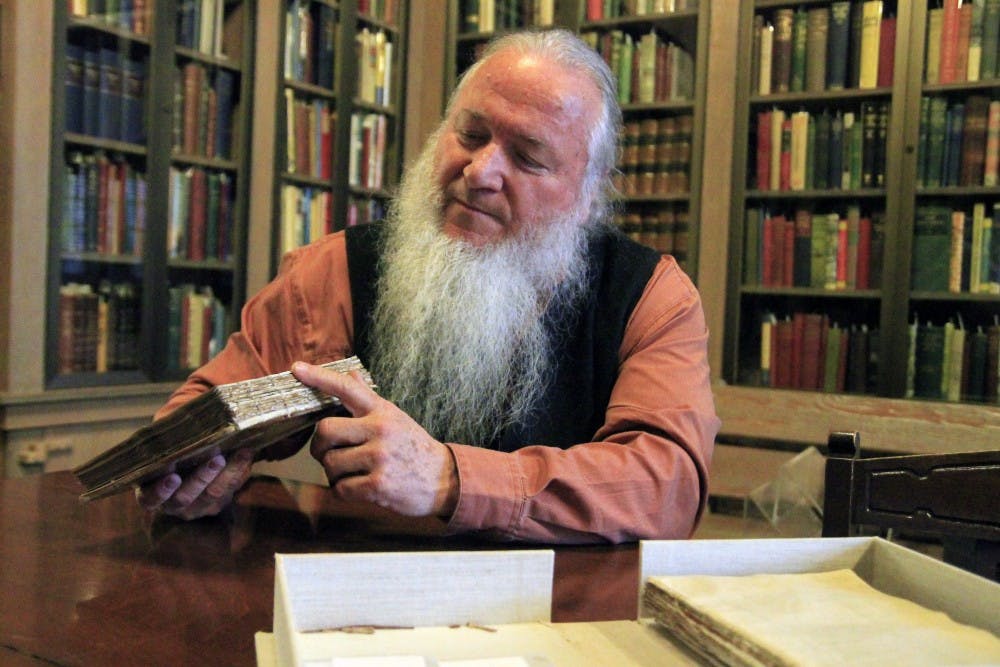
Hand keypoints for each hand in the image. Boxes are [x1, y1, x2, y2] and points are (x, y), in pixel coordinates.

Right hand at [136, 448, 254, 519]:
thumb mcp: (163, 445)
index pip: (150, 499)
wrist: (192, 457)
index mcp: (150, 493)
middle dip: (201, 478)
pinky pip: (230, 489)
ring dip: (226, 473)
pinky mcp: (217, 503)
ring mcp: (196, 506)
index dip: (160, 490)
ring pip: (212, 494)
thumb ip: (165, 439)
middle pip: (185, 497)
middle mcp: (172, 504)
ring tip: (239, 453)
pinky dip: (239, 469)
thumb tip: (173, 420)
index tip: (173, 476)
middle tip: (216, 458)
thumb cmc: (170, 449)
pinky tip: (246, 453)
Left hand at [291, 361, 458, 517]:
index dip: (319, 377)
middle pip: (325, 430)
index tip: (296, 370)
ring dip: (334, 473)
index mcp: (382, 412)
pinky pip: (340, 488)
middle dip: (319, 447)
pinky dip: (344, 491)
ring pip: (330, 463)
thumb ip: (369, 400)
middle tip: (328, 454)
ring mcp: (379, 457)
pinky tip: (360, 488)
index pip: (347, 388)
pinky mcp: (378, 485)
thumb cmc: (414, 448)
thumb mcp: (395, 418)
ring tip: (352, 473)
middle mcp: (380, 430)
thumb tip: (352, 376)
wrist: (444, 480)